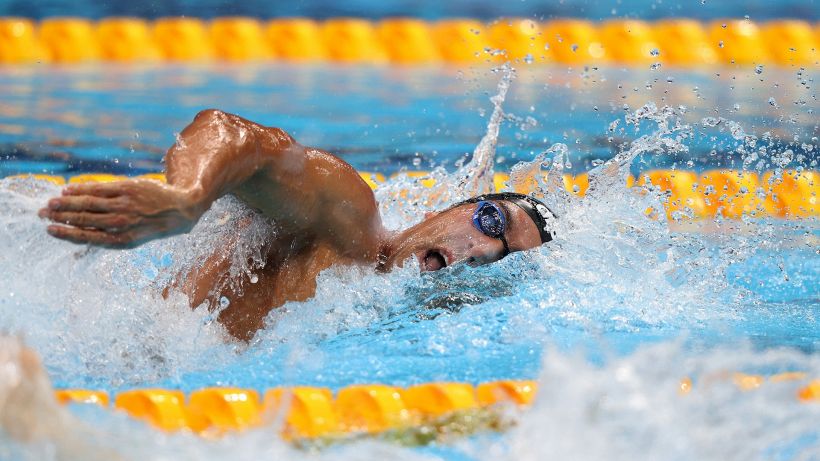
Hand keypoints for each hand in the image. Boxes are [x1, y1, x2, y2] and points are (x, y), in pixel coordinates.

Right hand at [38, 179, 204, 247]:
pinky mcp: (127, 188)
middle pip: (84, 219)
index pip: (88, 237)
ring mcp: (125, 205)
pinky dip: (81, 189)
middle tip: (42, 214)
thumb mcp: (134, 240)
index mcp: (123, 240)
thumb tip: (79, 249)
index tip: (49, 230)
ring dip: (66, 202)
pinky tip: (68, 189)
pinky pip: (99, 188)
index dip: (66, 234)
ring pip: (88, 203)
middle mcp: (123, 223)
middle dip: (60, 216)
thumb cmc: (151, 226)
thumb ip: (108, 240)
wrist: (181, 209)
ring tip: (50, 203)